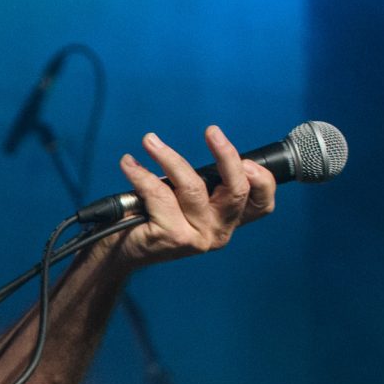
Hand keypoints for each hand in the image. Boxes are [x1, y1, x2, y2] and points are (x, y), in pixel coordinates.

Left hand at [112, 124, 276, 266]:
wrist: (121, 252)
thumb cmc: (154, 218)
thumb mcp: (186, 200)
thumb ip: (205, 183)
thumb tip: (212, 144)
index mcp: (228, 222)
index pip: (261, 205)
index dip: (263, 181)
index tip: (247, 159)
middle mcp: (218, 233)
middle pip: (236, 190)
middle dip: (226, 156)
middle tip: (212, 131)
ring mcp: (196, 237)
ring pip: (193, 187)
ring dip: (169, 157)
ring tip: (150, 141)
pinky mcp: (171, 236)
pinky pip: (159, 193)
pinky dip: (141, 174)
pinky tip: (129, 163)